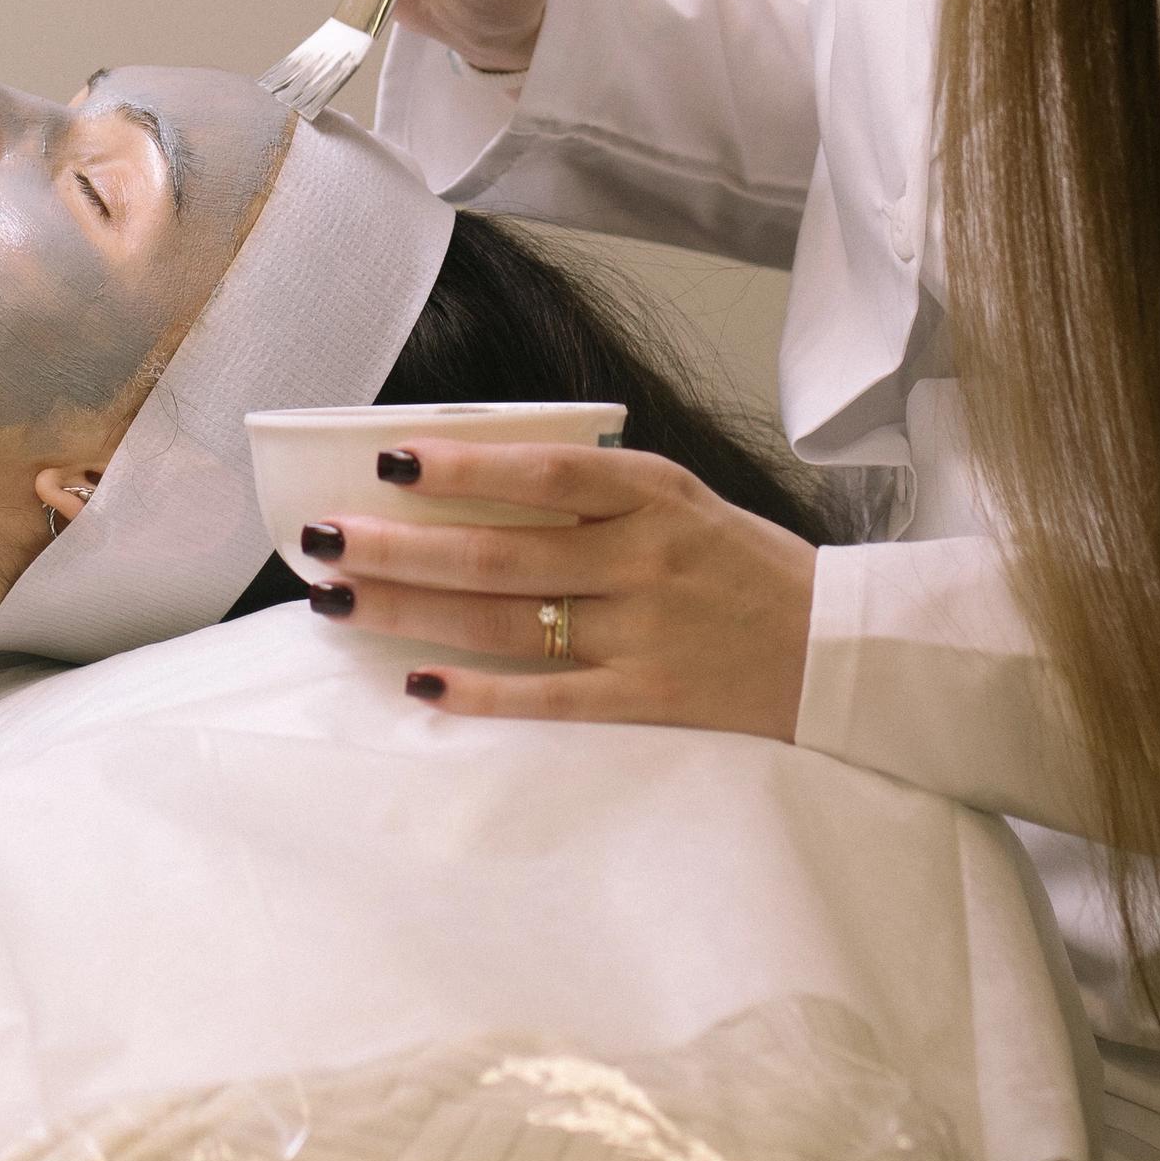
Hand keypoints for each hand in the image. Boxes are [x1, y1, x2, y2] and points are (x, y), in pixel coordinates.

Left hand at [295, 440, 816, 734]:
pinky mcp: (648, 700)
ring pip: (505, 620)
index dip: (460, 466)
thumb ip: (590, 489)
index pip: (541, 469)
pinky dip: (481, 692)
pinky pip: (549, 697)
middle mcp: (642, 558)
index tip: (385, 460)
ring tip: (338, 597)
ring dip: (413, 609)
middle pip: (498, 550)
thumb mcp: (677, 499)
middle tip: (322, 537)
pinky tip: (419, 683)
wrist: (837, 650)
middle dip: (399, 544)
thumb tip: (468, 478)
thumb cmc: (737, 564)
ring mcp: (644, 632)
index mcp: (651, 492)